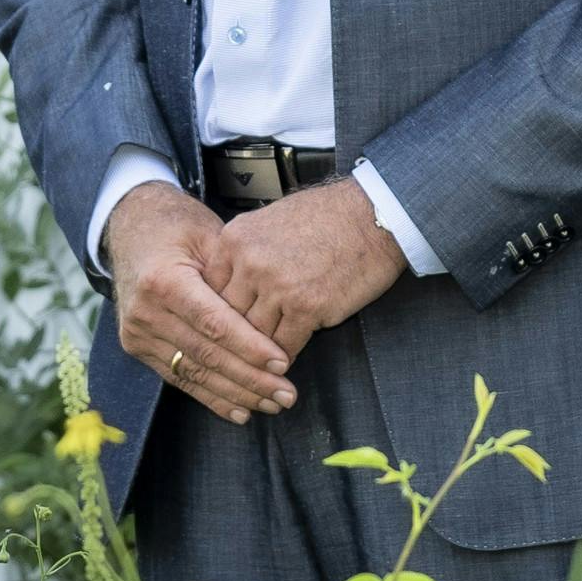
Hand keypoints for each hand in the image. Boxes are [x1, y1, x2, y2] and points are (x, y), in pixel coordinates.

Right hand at [105, 184, 299, 421]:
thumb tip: (272, 313)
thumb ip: (234, 274)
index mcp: (163, 280)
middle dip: (250, 379)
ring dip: (236, 394)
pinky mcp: (137, 347)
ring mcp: (137, 333)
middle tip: (286, 395)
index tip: (282, 363)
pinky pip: (178, 379)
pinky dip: (210, 397)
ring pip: (193, 373)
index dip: (249, 347)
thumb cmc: (178, 228)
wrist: (130, 228)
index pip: (213, 323)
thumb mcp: (209, 236)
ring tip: (272, 405)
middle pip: (206, 355)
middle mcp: (145, 311)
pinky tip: (239, 410)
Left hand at [202, 175, 403, 349]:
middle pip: (227, 316)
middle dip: (235, 337)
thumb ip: (243, 252)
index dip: (215, 313)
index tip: (221, 329)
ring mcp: (277, 287)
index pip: (209, 291)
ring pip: (253, 336)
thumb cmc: (326, 215)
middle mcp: (249, 263)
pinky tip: (284, 361)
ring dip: (259, 352)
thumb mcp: (267, 221)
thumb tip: (228, 283)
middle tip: (237, 354)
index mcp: (235, 239)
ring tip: (259, 364)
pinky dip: (283, 357)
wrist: (373, 216)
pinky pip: (284, 346)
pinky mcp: (307, 307)